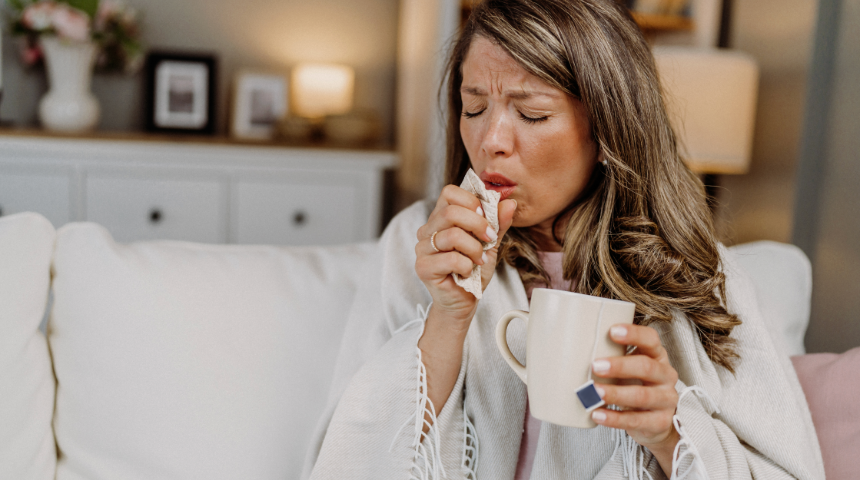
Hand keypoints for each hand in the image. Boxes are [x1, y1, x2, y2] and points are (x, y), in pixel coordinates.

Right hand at [415, 184, 515, 325]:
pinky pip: (451, 259)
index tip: (486, 217)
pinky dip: (466, 266)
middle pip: (451, 211)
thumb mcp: (490, 243)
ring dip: (475, 249)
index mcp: (440, 218)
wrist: (466, 300)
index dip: (471, 201)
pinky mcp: (423, 267)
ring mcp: (422, 248)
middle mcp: (427, 230)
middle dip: (478, 225)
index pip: (449, 192)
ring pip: (452, 235)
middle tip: (489, 239)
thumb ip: (498, 223)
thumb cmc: (474, 270)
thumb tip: (509, 202)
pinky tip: (466, 272)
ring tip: (478, 260)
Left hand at [589, 324, 679, 468]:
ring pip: (642, 396)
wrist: (654, 421)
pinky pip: (636, 420)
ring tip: (594, 393)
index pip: (651, 340)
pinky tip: (597, 414)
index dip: (634, 334)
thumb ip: (612, 356)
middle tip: (595, 366)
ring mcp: (666, 400)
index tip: (612, 331)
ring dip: (616, 393)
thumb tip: (573, 347)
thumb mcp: (629, 367)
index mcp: (658, 356)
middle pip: (646, 367)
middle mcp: (666, 376)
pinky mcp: (660, 422)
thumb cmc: (635, 385)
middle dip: (620, 366)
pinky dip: (614, 419)